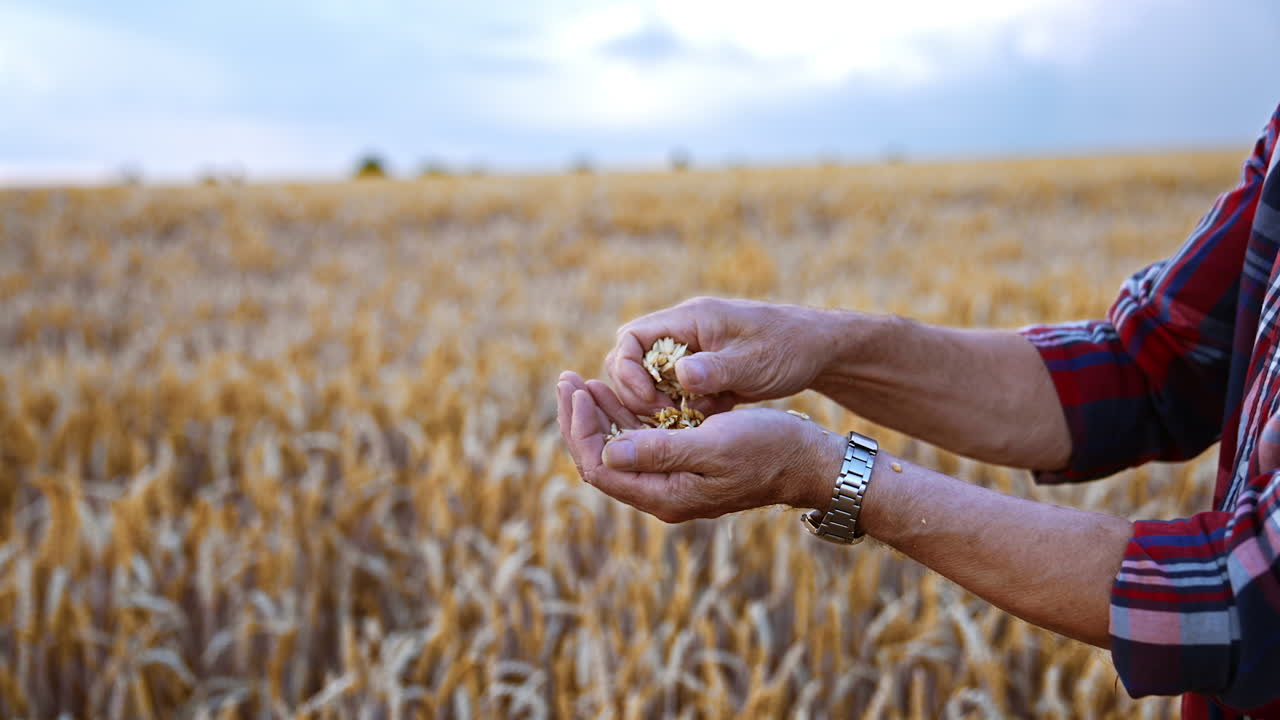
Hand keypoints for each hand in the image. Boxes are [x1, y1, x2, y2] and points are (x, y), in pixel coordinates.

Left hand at [556, 371, 845, 521]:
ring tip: (582, 382)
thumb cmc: (768, 449)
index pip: (600, 467)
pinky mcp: (685, 465)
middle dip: (579, 420)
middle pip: (601, 459)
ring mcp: (674, 481)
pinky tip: (617, 392)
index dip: (579, 429)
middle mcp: (663, 494)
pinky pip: (641, 444)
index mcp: (666, 495)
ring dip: (599, 415)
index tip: (575, 390)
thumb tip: (606, 451)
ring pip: (619, 449)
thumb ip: (660, 451)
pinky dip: (625, 417)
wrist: (810, 461)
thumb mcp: (714, 444)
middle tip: (566, 379)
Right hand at [605, 297, 837, 415]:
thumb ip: (716, 368)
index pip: (630, 338)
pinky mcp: (701, 375)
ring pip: (650, 381)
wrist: (818, 350)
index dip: (627, 372)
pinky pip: (674, 394)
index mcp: (688, 319)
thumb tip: (679, 374)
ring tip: (685, 422)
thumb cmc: (789, 348)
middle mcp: (682, 334)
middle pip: (631, 361)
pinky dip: (682, 411)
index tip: (649, 401)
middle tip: (663, 417)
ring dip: (659, 405)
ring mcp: (690, 355)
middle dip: (637, 393)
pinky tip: (706, 421)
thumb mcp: (754, 361)